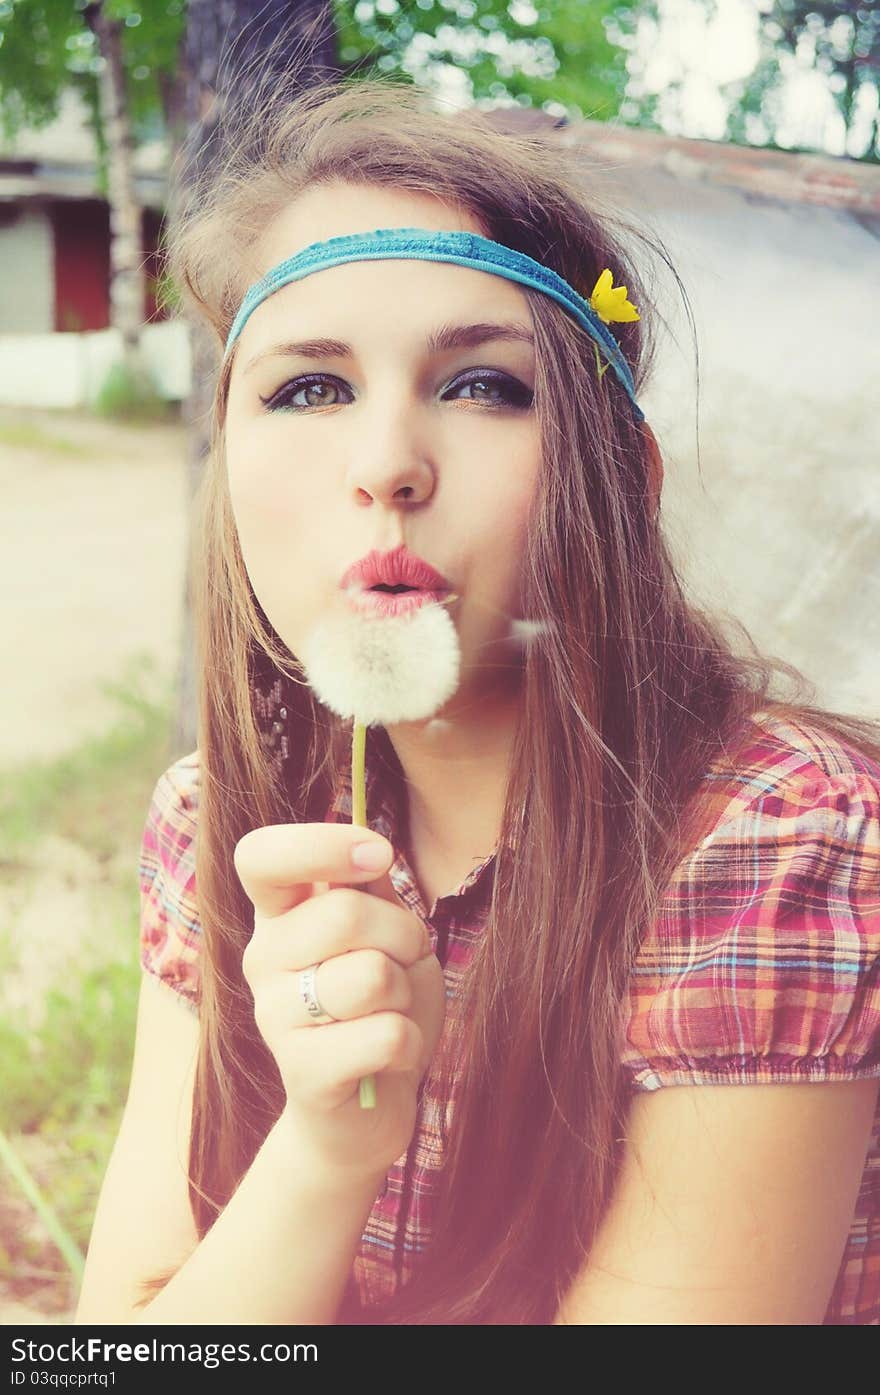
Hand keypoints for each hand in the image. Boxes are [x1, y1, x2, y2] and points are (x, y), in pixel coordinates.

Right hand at [234, 822, 445, 1180]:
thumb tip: (371, 851)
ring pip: (372, 975)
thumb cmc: (381, 1006)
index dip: (321, 845)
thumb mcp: (386, 934)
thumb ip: (371, 892)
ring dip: (405, 993)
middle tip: (402, 964)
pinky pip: (385, 1034)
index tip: (379, 855)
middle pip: (345, 912)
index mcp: (278, 914)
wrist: (366, 1109)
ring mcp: (273, 1016)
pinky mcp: (301, 1072)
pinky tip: (389, 1057)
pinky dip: (410, 1042)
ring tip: (387, 1013)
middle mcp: (262, 958)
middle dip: (403, 935)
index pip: (260, 856)